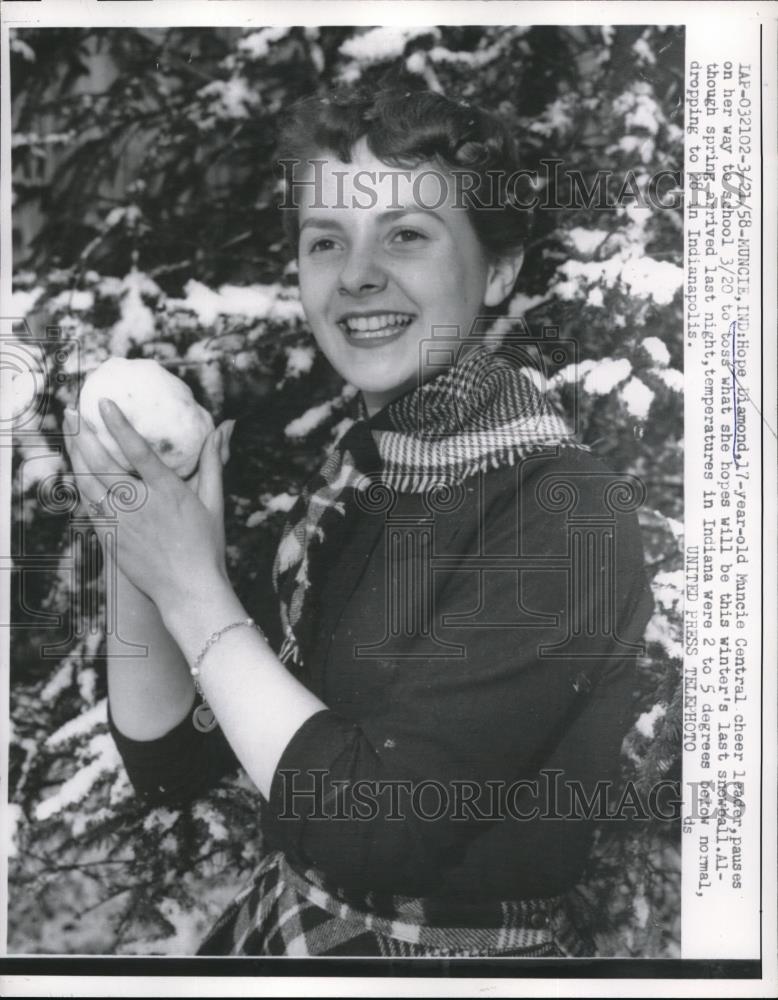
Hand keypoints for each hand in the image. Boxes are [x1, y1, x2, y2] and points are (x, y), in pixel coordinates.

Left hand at [62, 399, 234, 613]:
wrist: (188, 590)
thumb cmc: (206, 545)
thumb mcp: (214, 500)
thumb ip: (213, 461)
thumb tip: (224, 427)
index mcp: (167, 492)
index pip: (137, 450)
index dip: (118, 425)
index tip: (104, 403)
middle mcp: (140, 506)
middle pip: (102, 464)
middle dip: (82, 434)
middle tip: (71, 413)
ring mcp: (121, 524)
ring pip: (87, 484)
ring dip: (75, 457)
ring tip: (69, 436)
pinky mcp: (109, 540)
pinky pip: (87, 508)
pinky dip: (79, 487)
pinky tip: (76, 473)